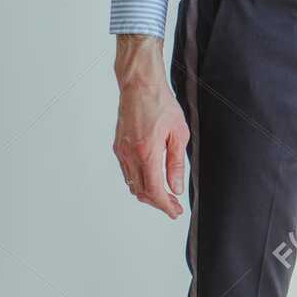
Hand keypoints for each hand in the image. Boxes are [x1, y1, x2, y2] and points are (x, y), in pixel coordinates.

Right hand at [112, 35, 188, 217]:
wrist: (139, 84)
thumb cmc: (161, 104)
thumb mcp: (178, 133)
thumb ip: (176, 163)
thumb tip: (176, 187)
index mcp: (147, 152)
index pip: (155, 191)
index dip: (166, 206)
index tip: (176, 212)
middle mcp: (130, 155)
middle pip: (142, 192)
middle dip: (158, 203)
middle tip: (174, 206)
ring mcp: (121, 151)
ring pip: (132, 184)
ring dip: (148, 194)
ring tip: (165, 195)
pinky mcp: (118, 147)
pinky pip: (127, 172)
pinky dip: (139, 181)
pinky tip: (151, 179)